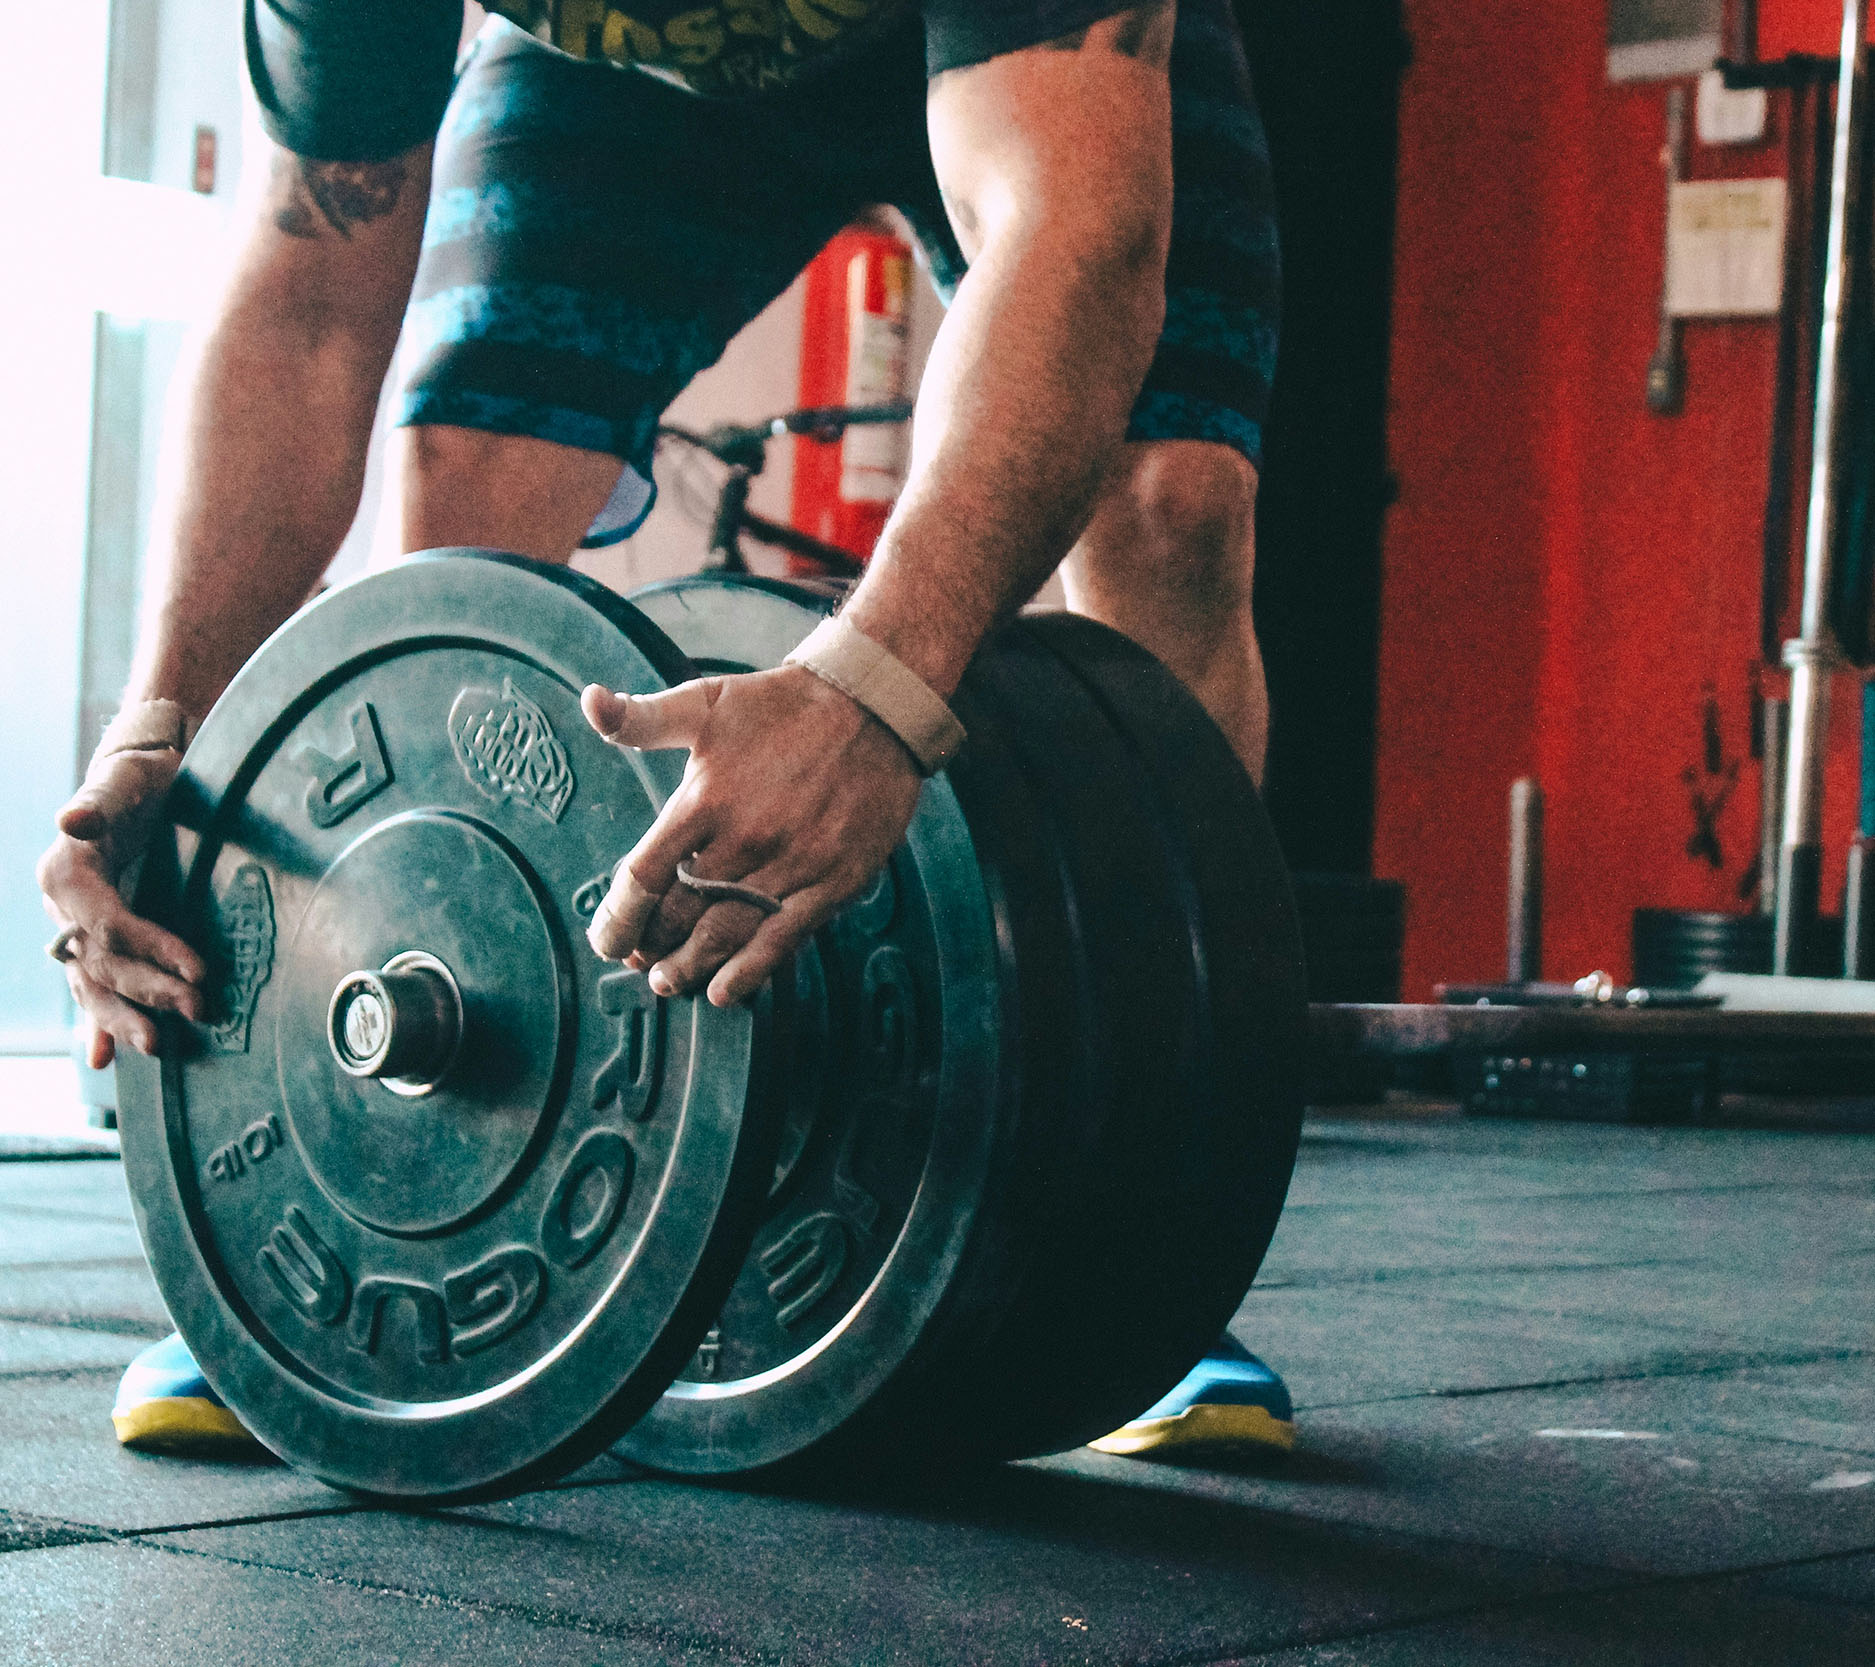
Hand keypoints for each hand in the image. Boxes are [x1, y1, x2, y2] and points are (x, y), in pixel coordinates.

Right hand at [37, 749, 206, 1065]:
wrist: (140, 775)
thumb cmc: (138, 776)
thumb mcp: (123, 782)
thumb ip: (98, 804)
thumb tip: (72, 819)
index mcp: (65, 874)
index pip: (109, 925)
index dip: (152, 949)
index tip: (199, 970)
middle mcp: (63, 906)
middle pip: (102, 962)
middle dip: (148, 992)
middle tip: (196, 1012)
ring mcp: (76, 926)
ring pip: (93, 983)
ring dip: (122, 1019)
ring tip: (154, 1047)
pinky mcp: (96, 936)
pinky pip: (93, 984)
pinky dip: (98, 1021)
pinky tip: (103, 1058)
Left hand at [581, 665, 922, 1005]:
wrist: (873, 705)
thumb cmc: (780, 707)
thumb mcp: (704, 701)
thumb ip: (641, 718)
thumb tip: (589, 702)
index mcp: (704, 798)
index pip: (644, 876)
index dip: (618, 917)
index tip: (606, 939)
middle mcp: (744, 837)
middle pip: (680, 914)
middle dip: (651, 947)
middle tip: (639, 962)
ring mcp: (791, 863)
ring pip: (726, 933)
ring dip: (690, 966)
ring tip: (669, 982)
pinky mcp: (832, 881)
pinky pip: (782, 939)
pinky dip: (749, 971)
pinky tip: (724, 990)